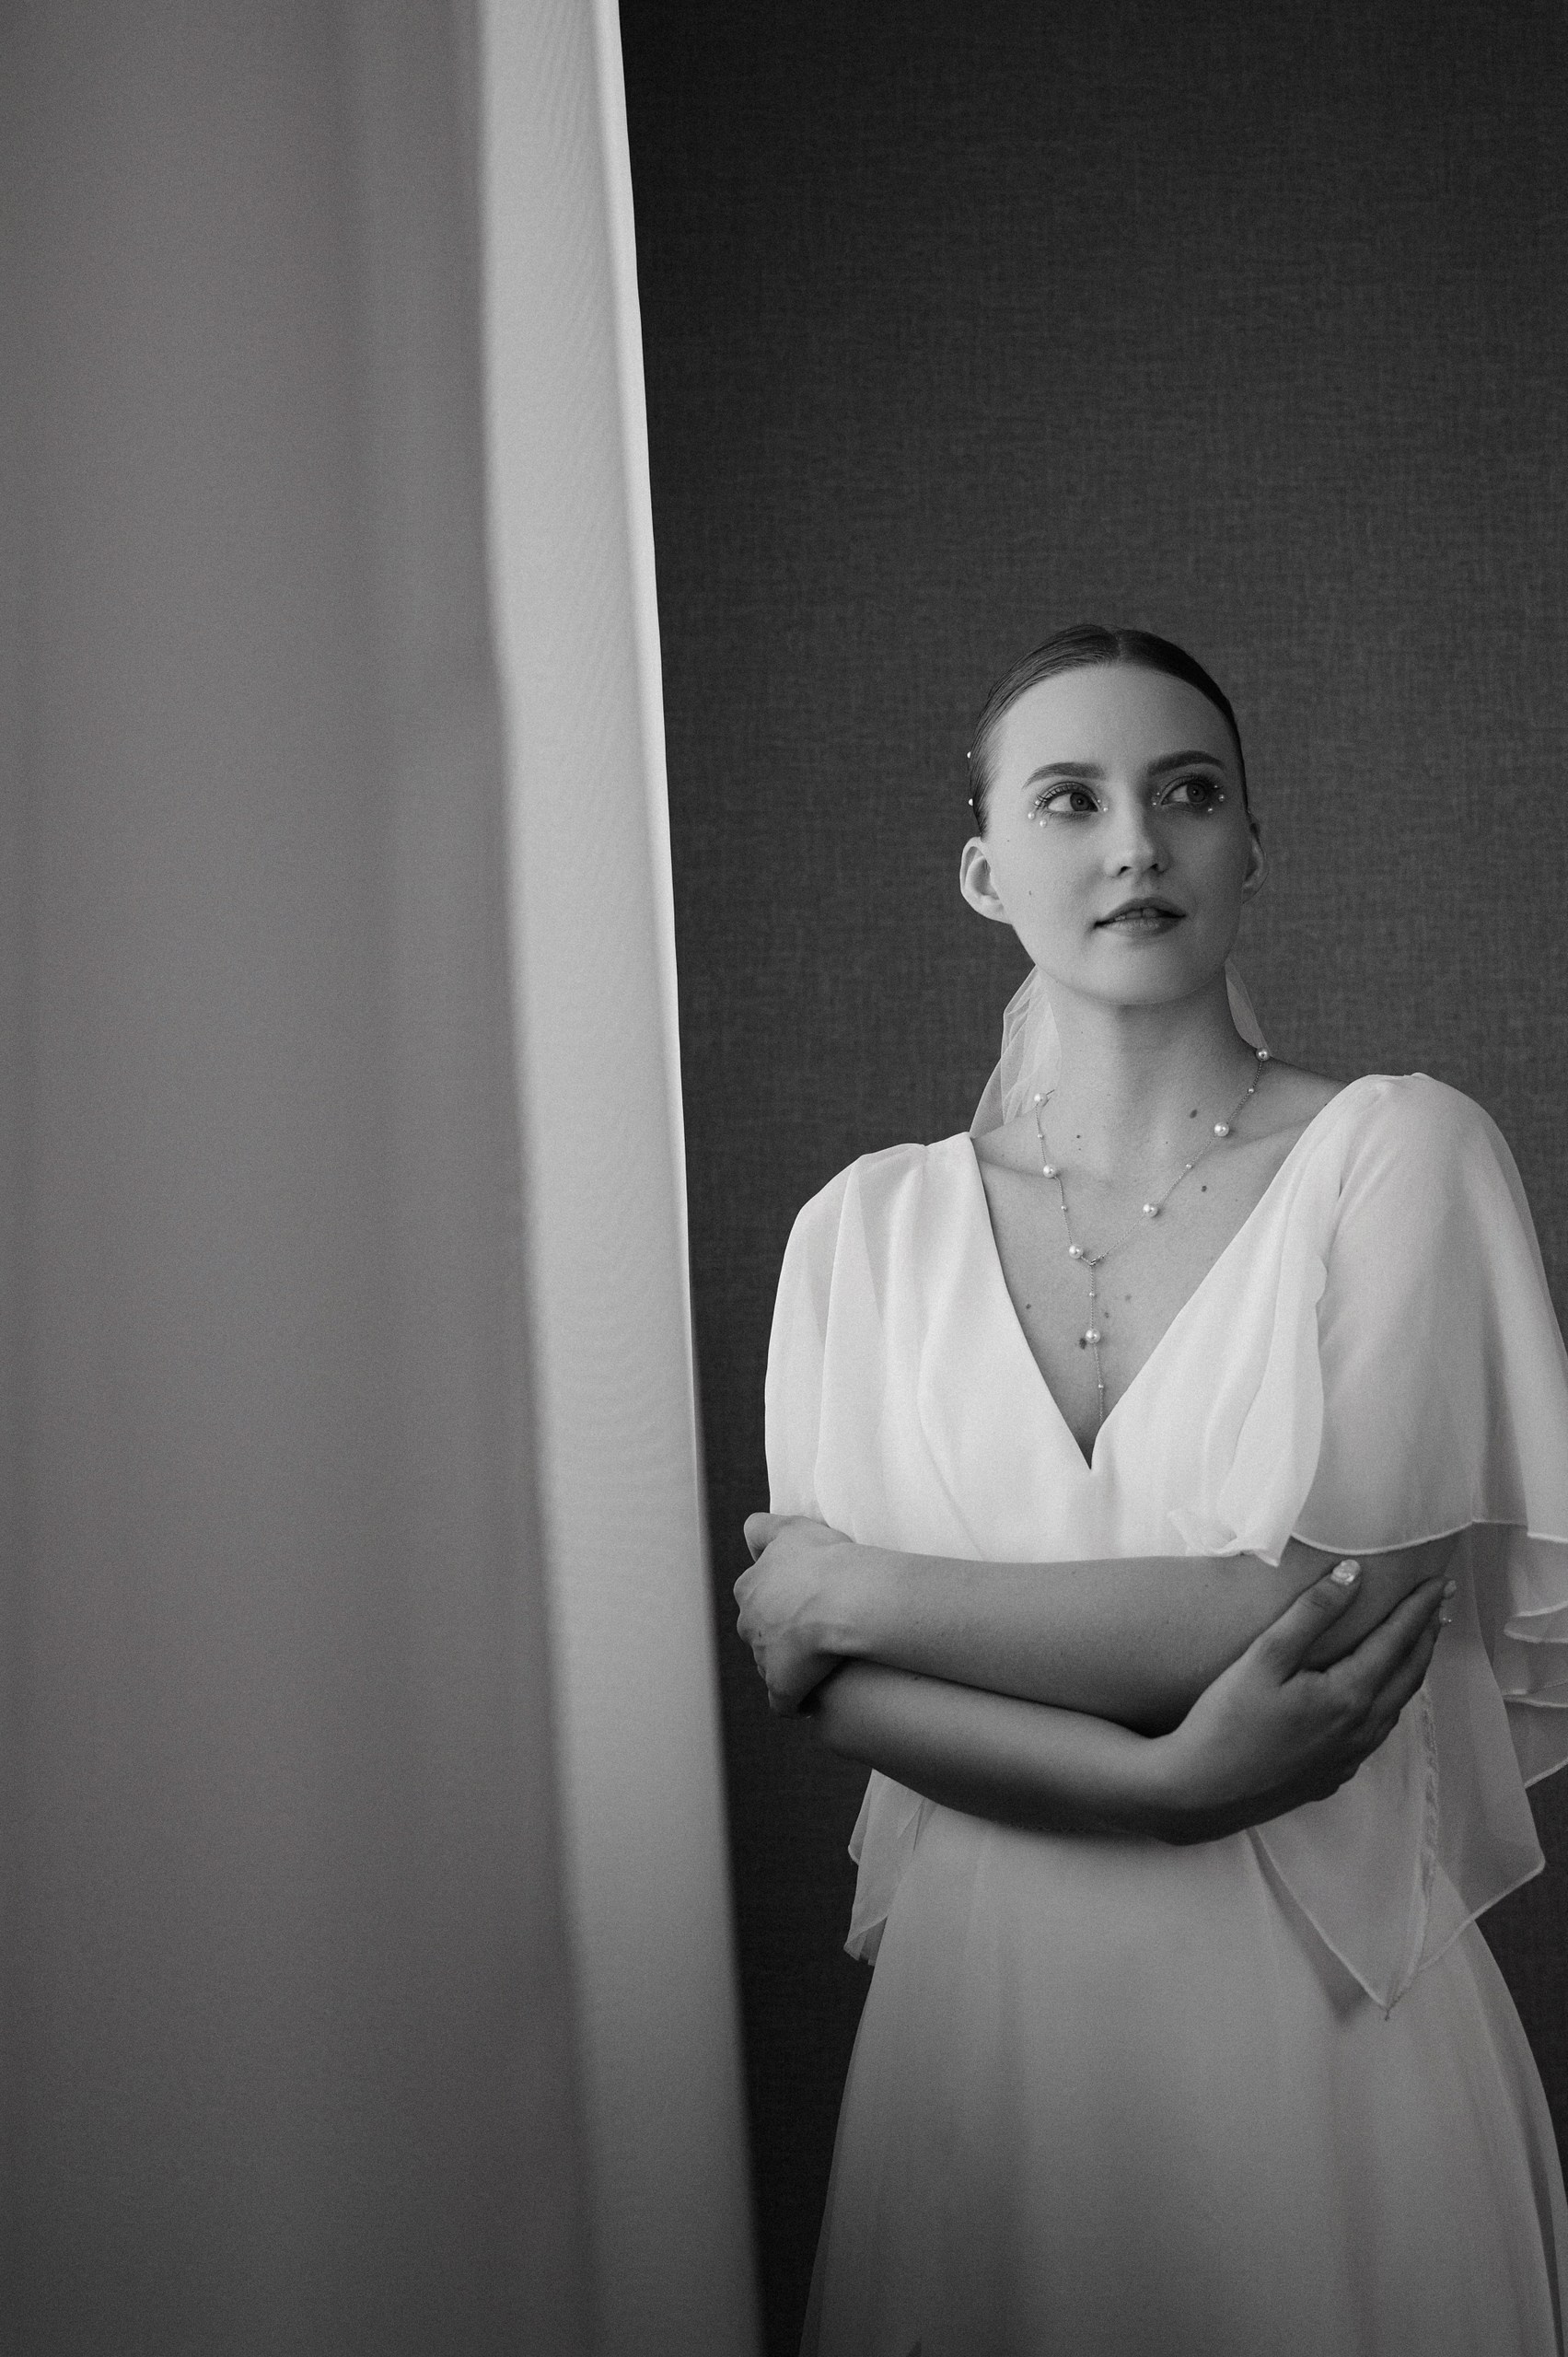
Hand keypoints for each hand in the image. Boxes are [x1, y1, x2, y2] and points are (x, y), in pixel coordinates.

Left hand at [735, 1512, 855, 1713]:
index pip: (755, 1596)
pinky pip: (785, 1702)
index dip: (780, 1598)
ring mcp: (764, 1658)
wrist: (845, 1598)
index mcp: (748, 1588)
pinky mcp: (782, 1686)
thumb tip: (750, 1536)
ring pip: (772, 1663)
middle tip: (815, 1627)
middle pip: (759, 1630)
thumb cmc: (824, 1561)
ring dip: (790, 1663)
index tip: (803, 1599)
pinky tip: (813, 1699)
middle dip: (779, 1632)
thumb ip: (764, 1529)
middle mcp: (748, 1624)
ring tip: (822, 1661)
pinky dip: (796, 1702)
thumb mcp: (790, 1529)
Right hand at [1156, 1560, 1451, 1843]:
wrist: (1201, 1793)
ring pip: (1397, 1705)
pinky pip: (1378, 1730)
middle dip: (1427, 1634)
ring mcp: (1350, 1756)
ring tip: (1418, 1642)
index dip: (1418, 1608)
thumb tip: (1352, 1573)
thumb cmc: (1227, 1721)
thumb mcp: (1264, 1658)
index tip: (1438, 1581)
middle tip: (1440, 1603)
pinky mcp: (1334, 1775)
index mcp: (1349, 1695)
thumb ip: (1311, 1614)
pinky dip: (1391, 1700)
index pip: (1397, 1640)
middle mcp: (1361, 1728)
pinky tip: (1379, 1696)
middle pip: (1409, 1673)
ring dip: (1412, 1668)